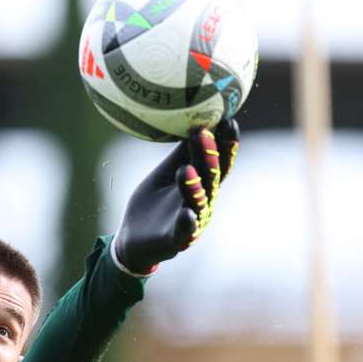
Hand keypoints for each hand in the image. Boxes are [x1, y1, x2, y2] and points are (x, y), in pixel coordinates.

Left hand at [115, 119, 239, 274]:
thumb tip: (195, 122)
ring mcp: (191, 222)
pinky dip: (187, 222)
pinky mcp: (176, 240)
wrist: (132, 239)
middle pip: (210, 179)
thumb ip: (182, 154)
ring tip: (186, 170)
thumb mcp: (166, 174)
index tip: (229, 121)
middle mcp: (202, 203)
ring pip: (198, 203)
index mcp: (202, 186)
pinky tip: (186, 213)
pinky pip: (184, 231)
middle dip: (209, 158)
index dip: (226, 145)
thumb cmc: (153, 204)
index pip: (219, 163)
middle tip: (205, 134)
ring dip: (194, 186)